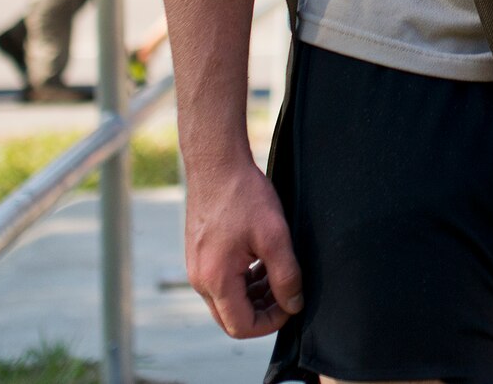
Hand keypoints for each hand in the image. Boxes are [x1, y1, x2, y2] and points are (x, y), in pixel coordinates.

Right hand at [184, 158, 302, 338]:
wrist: (216, 166)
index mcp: (216, 280)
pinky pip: (222, 283)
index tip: (292, 306)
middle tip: (288, 292)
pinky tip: (264, 262)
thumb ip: (286, 275)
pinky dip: (245, 281)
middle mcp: (200, 280)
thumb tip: (294, 304)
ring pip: (228, 301)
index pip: (241, 326)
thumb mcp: (275, 236)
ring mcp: (197, 269)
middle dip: (263, 312)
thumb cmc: (244, 196)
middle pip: (232, 318)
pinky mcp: (200, 257)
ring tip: (280, 274)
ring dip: (255, 296)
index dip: (271, 323)